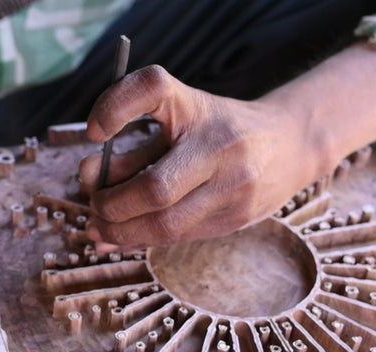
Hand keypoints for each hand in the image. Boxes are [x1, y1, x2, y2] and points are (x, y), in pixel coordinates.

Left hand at [79, 44, 375, 247]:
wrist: (289, 145)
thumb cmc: (217, 130)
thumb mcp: (177, 124)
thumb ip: (131, 150)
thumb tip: (86, 184)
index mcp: (198, 106)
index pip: (152, 88)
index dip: (115, 106)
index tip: (94, 131)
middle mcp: (220, 145)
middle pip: (155, 188)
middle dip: (113, 205)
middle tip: (94, 206)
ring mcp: (234, 187)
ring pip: (166, 225)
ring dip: (123, 232)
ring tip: (101, 229)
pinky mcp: (237, 219)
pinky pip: (179, 237)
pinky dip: (144, 240)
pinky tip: (124, 238)